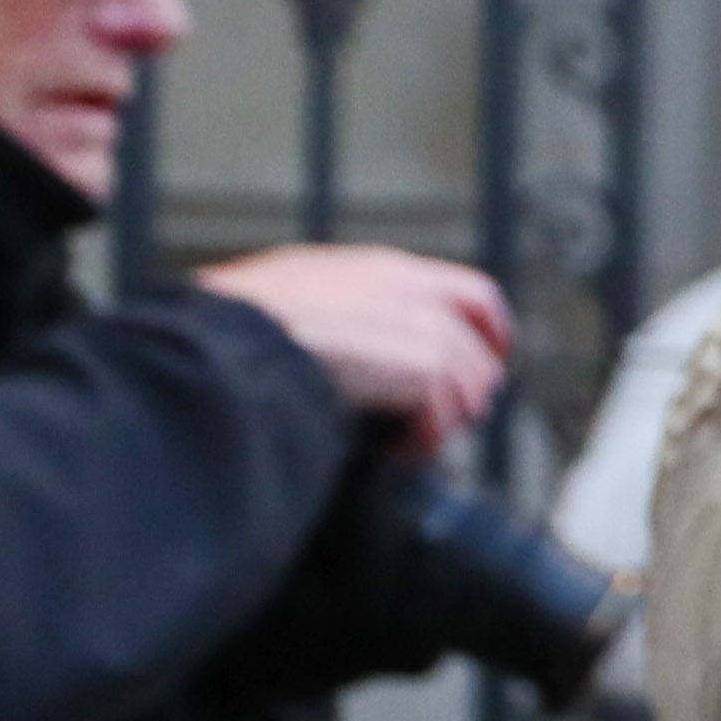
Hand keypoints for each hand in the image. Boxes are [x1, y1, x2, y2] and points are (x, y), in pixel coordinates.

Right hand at [193, 244, 510, 454]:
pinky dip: (424, 440)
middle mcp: (410, 290)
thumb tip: (322, 343)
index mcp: (379, 270)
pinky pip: (445, 415)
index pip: (468, 293)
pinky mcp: (424, 365)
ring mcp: (422, 325)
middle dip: (477, 381)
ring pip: (470, 382)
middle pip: (482, 339)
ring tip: (406, 441)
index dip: (486, 331)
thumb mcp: (283, 295)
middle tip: (460, 416)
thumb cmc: (236, 324)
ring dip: (444, 419)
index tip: (487, 360)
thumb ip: (326, 309)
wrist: (233, 338)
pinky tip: (395, 450)